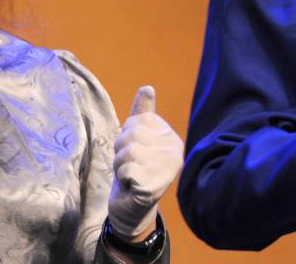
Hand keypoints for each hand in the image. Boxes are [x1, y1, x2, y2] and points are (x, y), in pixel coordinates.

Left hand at [108, 86, 183, 238]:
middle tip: (130, 166)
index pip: (139, 120)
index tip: (135, 152)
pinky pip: (126, 168)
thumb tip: (147, 87)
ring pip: (128, 151)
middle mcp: (174, 153)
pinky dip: (122, 177)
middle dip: (122, 150)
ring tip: (130, 175)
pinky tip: (130, 185)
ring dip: (120, 164)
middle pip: (133, 133)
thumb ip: (142, 114)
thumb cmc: (134, 169)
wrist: (131, 208)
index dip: (127, 135)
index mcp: (172, 139)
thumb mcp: (137, 139)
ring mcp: (166, 170)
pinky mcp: (153, 186)